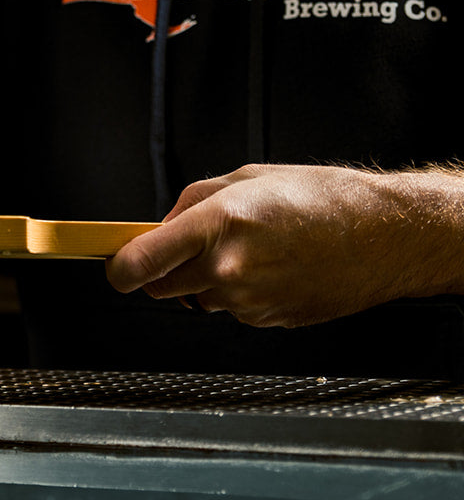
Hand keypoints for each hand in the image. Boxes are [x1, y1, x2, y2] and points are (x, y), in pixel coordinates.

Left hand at [105, 164, 463, 326]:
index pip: (139, 263)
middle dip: (163, 270)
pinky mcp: (267, 321)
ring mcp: (248, 300)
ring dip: (206, 280)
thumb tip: (158, 228)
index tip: (115, 265)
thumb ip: (190, 204)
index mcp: (216, 225)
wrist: (384, 235)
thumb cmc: (321, 198)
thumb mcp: (245, 178)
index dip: (118, 269)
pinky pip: (232, 309)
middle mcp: (227, 268)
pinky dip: (238, 293)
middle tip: (190, 247)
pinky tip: (271, 269)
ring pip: (197, 299)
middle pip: (160, 288)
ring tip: (249, 251)